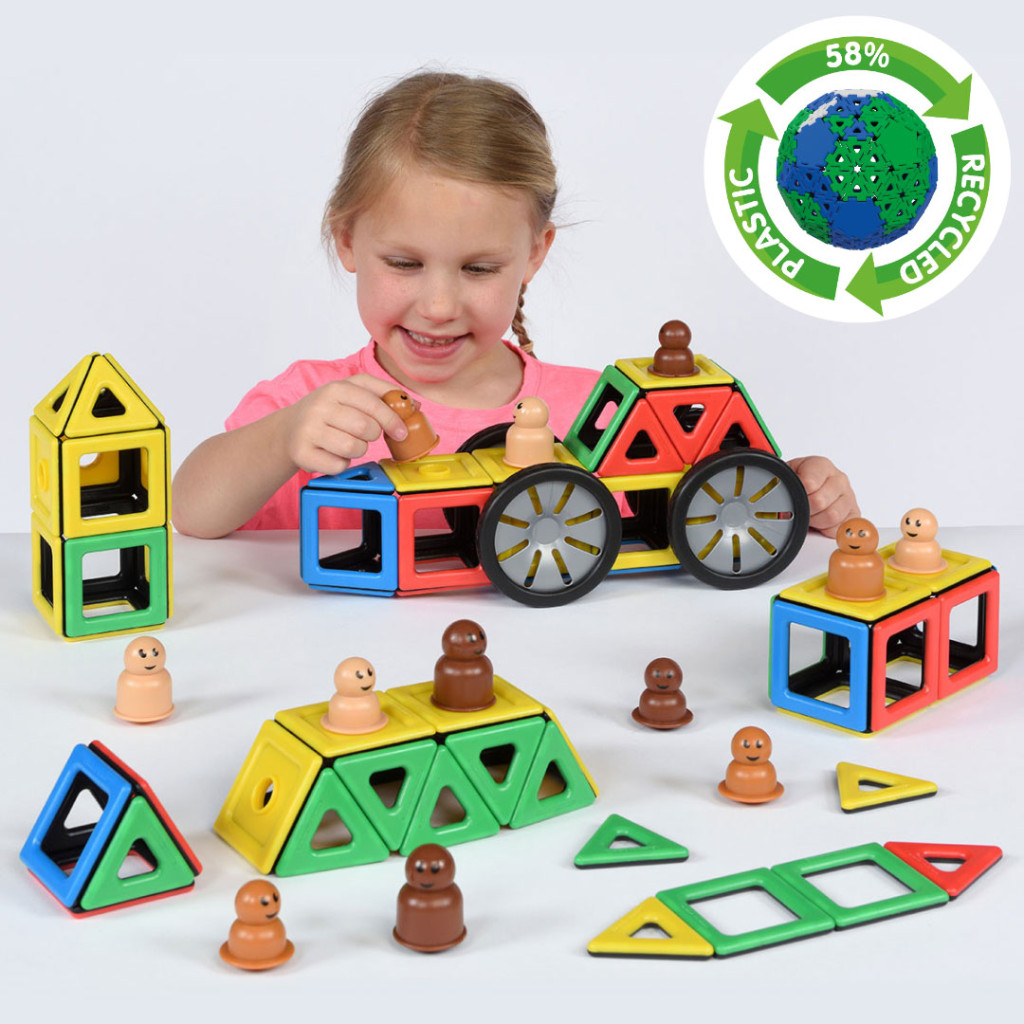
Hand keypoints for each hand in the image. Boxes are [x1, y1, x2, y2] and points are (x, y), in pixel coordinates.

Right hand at [283, 374, 407, 475]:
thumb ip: (384, 394)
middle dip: (372, 435)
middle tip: (363, 434)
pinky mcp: (302, 453)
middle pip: (366, 428)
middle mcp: (319, 407)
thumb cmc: (329, 411)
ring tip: (346, 442)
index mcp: (336, 388)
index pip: (374, 404)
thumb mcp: (352, 393)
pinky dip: (342, 464)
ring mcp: (308, 430)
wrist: (289, 430)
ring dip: (358, 450)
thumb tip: (415, 406)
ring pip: (354, 448)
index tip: (401, 432)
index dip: (392, 420)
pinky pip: (339, 466)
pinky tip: (332, 453)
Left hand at [787, 456, 858, 537]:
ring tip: (810, 515)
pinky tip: (821, 522)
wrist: (806, 491)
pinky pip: (842, 528)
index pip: (809, 482)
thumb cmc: (797, 484)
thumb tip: (785, 495)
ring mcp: (848, 496)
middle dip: (805, 509)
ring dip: (816, 520)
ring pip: (832, 516)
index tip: (794, 495)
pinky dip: (828, 529)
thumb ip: (787, 482)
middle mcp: (838, 479)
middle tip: (800, 508)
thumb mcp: (787, 476)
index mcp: (821, 465)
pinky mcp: (854, 514)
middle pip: (819, 501)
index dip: (799, 493)